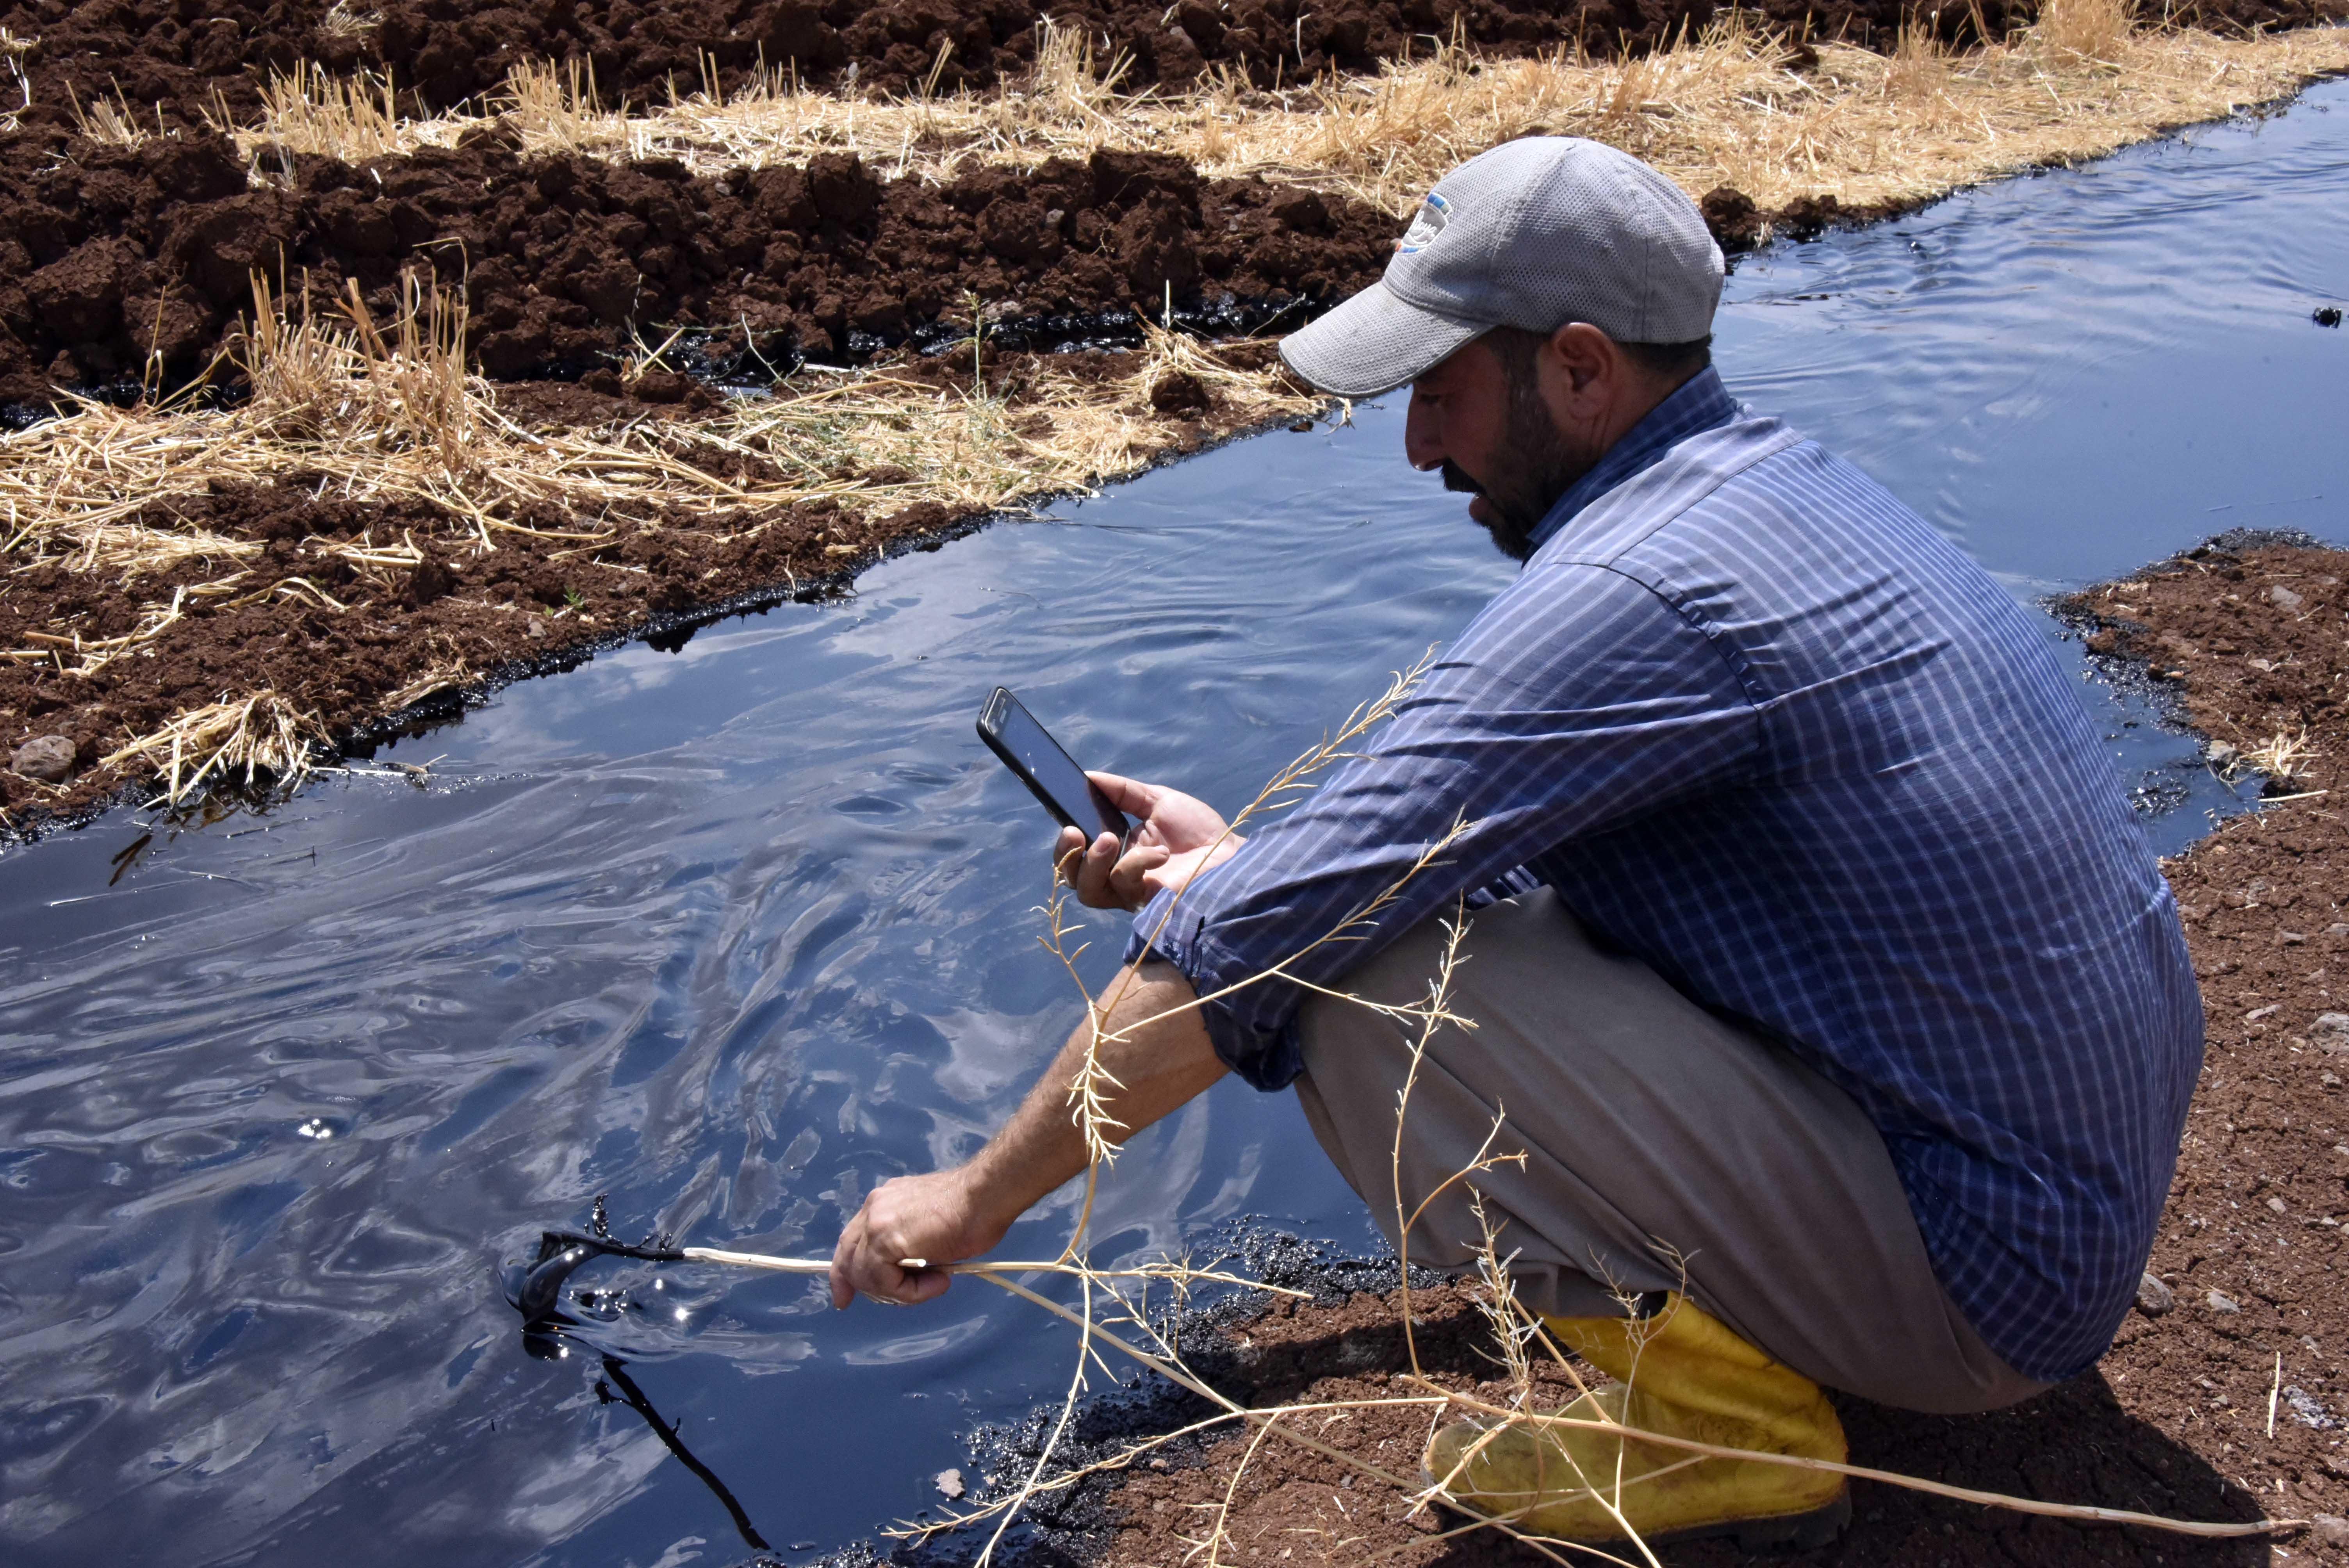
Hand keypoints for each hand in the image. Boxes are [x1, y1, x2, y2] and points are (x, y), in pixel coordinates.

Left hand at [829, 1167, 1009, 1308]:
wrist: (987, 1194)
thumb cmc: (973, 1211)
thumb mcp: (931, 1231)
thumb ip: (911, 1245)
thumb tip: (908, 1273)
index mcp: (883, 1203)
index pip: (851, 1241)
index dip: (845, 1272)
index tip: (844, 1298)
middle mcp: (873, 1208)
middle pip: (848, 1259)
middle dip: (865, 1288)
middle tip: (899, 1299)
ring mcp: (875, 1222)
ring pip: (866, 1276)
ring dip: (900, 1291)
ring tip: (937, 1282)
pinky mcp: (885, 1239)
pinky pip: (884, 1281)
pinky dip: (910, 1292)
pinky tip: (939, 1281)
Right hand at [1053, 772, 1242, 911]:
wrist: (1232, 853)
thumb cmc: (1199, 831)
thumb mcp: (1158, 801)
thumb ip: (1123, 791)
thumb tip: (1089, 776)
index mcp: (1117, 852)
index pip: (1076, 855)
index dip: (1065, 843)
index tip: (1067, 819)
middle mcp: (1117, 876)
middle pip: (1073, 879)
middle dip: (1067, 855)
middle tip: (1076, 832)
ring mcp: (1131, 893)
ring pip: (1089, 891)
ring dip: (1092, 862)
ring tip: (1110, 838)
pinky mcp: (1147, 903)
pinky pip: (1124, 885)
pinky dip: (1138, 863)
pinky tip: (1161, 852)